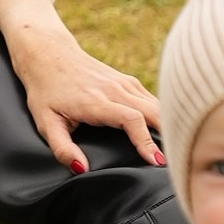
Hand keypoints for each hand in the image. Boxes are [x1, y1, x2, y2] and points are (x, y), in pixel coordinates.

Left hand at [0, 0, 163, 171]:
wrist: (48, 54)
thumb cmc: (45, 91)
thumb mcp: (45, 122)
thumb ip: (62, 148)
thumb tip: (81, 169)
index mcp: (97, 101)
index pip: (132, 120)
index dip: (146, 142)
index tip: (156, 161)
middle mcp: (115, 90)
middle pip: (154, 112)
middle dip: (168, 135)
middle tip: (177, 161)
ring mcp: (124, 83)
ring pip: (157, 105)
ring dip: (170, 124)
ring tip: (178, 149)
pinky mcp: (128, 81)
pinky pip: (152, 99)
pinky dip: (163, 114)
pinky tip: (168, 130)